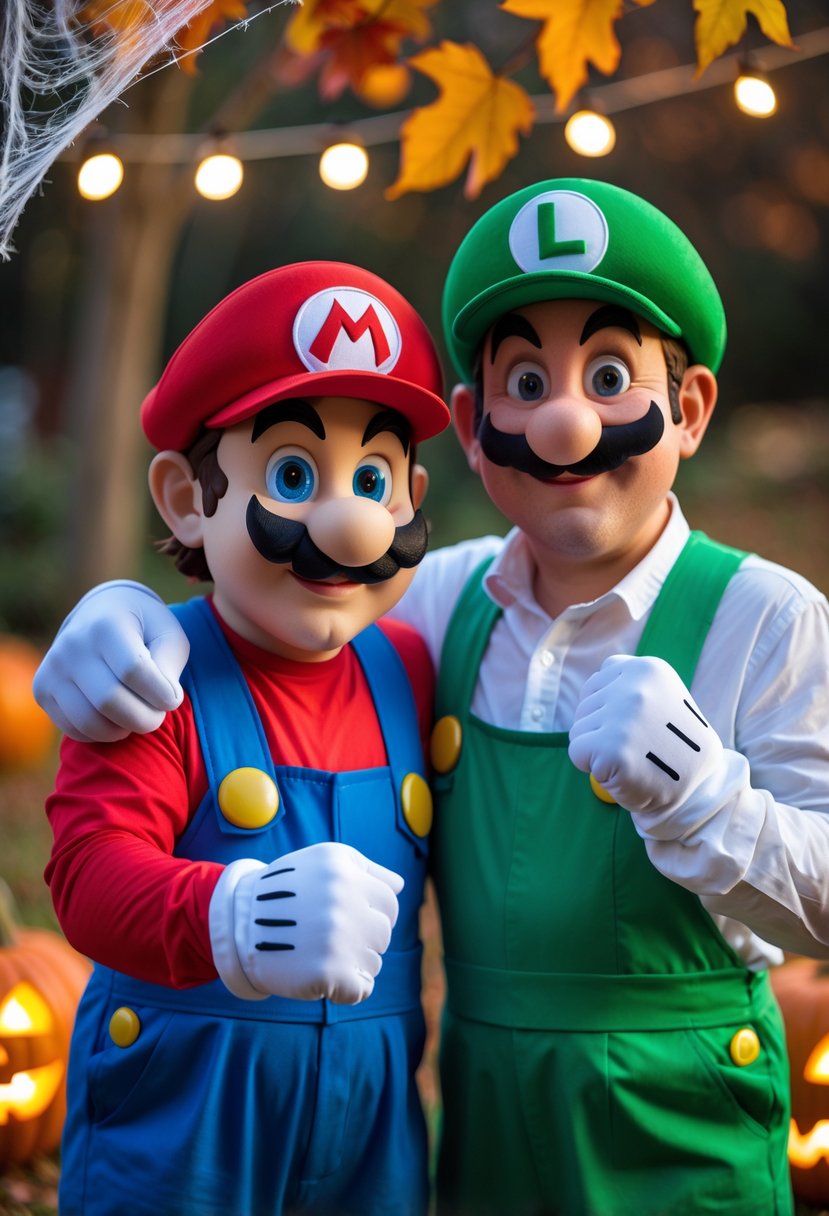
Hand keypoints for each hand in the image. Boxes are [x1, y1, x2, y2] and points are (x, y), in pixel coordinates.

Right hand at [33, 582, 188, 741]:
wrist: (100, 613)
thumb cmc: (144, 629)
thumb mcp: (168, 635)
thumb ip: (170, 663)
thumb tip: (166, 700)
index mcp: (106, 625)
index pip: (134, 672)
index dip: (161, 694)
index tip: (173, 698)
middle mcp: (72, 644)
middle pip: (110, 701)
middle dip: (145, 718)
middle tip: (158, 714)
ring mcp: (53, 668)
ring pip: (89, 721)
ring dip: (123, 729)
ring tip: (138, 716)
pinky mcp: (42, 690)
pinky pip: (73, 729)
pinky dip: (102, 734)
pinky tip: (116, 718)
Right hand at [210, 843, 403, 1003]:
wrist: (240, 925)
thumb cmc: (290, 891)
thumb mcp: (324, 862)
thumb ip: (366, 870)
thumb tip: (400, 885)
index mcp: (344, 870)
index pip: (389, 902)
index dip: (371, 913)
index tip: (347, 918)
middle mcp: (342, 899)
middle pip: (383, 933)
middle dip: (362, 938)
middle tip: (328, 938)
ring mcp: (336, 937)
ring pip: (374, 962)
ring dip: (353, 963)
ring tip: (321, 954)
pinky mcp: (327, 972)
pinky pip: (362, 989)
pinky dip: (348, 989)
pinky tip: (326, 978)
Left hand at [568, 655, 724, 818]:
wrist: (700, 788)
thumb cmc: (671, 743)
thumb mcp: (661, 696)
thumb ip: (628, 684)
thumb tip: (591, 687)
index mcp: (648, 669)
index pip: (600, 679)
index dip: (610, 706)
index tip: (635, 723)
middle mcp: (635, 687)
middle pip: (586, 703)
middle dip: (602, 727)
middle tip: (637, 745)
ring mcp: (622, 717)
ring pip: (579, 727)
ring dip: (598, 747)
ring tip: (632, 757)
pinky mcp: (610, 749)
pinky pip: (577, 752)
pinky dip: (591, 765)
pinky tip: (620, 770)